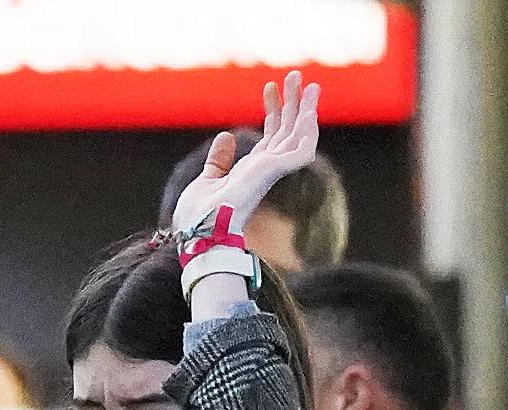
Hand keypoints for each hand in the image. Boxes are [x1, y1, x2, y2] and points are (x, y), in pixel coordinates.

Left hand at [169, 71, 324, 235]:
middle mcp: (266, 170)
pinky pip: (299, 151)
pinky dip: (307, 132)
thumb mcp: (207, 181)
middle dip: (293, 103)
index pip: (271, 136)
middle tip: (296, 76)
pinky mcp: (271, 173)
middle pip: (287, 131)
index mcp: (253, 171)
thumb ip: (219, 161)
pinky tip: (309, 113)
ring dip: (304, 110)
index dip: (273, 111)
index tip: (269, 87)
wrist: (198, 235)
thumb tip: (226, 137)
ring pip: (297, 136)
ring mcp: (270, 172)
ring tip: (307, 84)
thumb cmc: (200, 218)